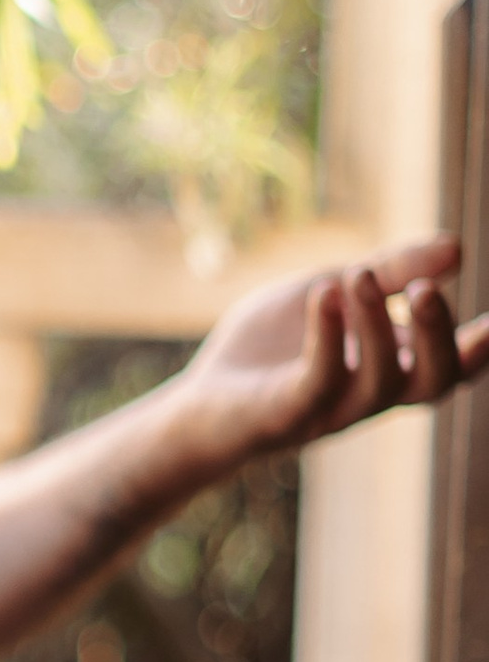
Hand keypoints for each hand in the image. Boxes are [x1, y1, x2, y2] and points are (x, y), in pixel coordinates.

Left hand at [173, 236, 488, 472]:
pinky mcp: (287, 414)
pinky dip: (327, 336)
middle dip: (439, 336)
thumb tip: (458, 247)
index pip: (455, 367)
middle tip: (427, 290)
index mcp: (393, 369)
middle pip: (433, 382)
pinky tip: (326, 294)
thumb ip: (392, 271)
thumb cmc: (273, 348)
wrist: (200, 399)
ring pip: (379, 380)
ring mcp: (332, 410)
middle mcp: (373, 396)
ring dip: (376, 324)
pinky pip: (319, 381)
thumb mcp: (336, 291)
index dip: (481, 349)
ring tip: (360, 275)